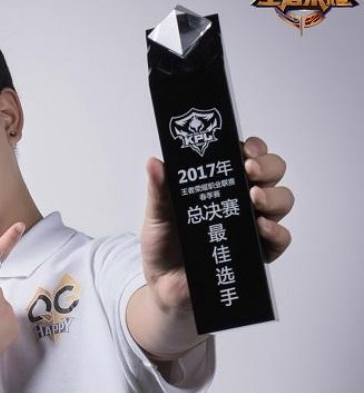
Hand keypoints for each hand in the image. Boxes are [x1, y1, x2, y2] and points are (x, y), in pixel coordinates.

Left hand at [140, 136, 293, 313]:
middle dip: (267, 166)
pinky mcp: (257, 253)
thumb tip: (155, 163)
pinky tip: (262, 228)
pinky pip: (280, 239)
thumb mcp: (156, 216)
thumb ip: (158, 190)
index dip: (251, 147)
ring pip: (281, 200)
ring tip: (254, 198)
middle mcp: (240, 200)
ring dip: (273, 196)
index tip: (244, 149)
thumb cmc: (163, 246)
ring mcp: (251, 226)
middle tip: (249, 170)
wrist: (165, 287)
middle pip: (271, 173)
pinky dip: (276, 231)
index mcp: (218, 183)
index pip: (245, 156)